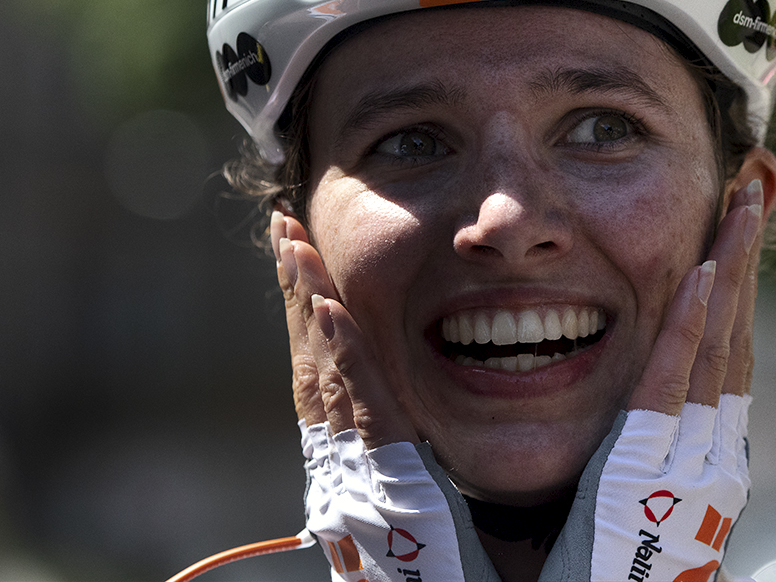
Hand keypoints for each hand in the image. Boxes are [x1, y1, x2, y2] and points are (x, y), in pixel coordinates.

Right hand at [273, 211, 498, 580]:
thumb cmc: (490, 577)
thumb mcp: (454, 500)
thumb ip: (441, 450)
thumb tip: (462, 389)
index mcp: (372, 469)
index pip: (335, 375)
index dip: (317, 313)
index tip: (306, 255)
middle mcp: (355, 471)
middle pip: (318, 364)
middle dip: (301, 293)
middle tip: (285, 228)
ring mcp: (369, 480)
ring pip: (330, 376)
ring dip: (311, 304)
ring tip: (294, 243)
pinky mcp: (400, 490)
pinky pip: (368, 412)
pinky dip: (345, 358)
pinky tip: (330, 307)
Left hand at [542, 179, 763, 581]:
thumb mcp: (623, 509)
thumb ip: (627, 459)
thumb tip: (617, 420)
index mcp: (702, 463)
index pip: (725, 359)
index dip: (732, 292)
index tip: (732, 234)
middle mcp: (712, 458)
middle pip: (733, 336)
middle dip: (743, 261)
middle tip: (751, 190)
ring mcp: (691, 466)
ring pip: (718, 345)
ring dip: (730, 269)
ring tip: (740, 202)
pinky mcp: (648, 474)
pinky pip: (672, 384)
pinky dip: (691, 326)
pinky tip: (701, 271)